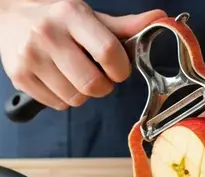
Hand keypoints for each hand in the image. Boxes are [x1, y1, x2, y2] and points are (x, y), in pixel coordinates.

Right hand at [0, 0, 163, 109]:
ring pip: (76, 99)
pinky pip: (58, 104)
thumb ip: (125, 26)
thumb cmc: (57, 19)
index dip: (121, 69)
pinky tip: (58, 78)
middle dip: (103, 86)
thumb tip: (160, 18)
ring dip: (83, 93)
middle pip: (94, 84)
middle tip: (96, 74)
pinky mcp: (19, 76)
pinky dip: (64, 98)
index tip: (117, 69)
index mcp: (71, 15)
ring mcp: (30, 56)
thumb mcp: (90, 17)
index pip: (110, 53)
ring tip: (74, 73)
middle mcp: (48, 34)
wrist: (8, 16)